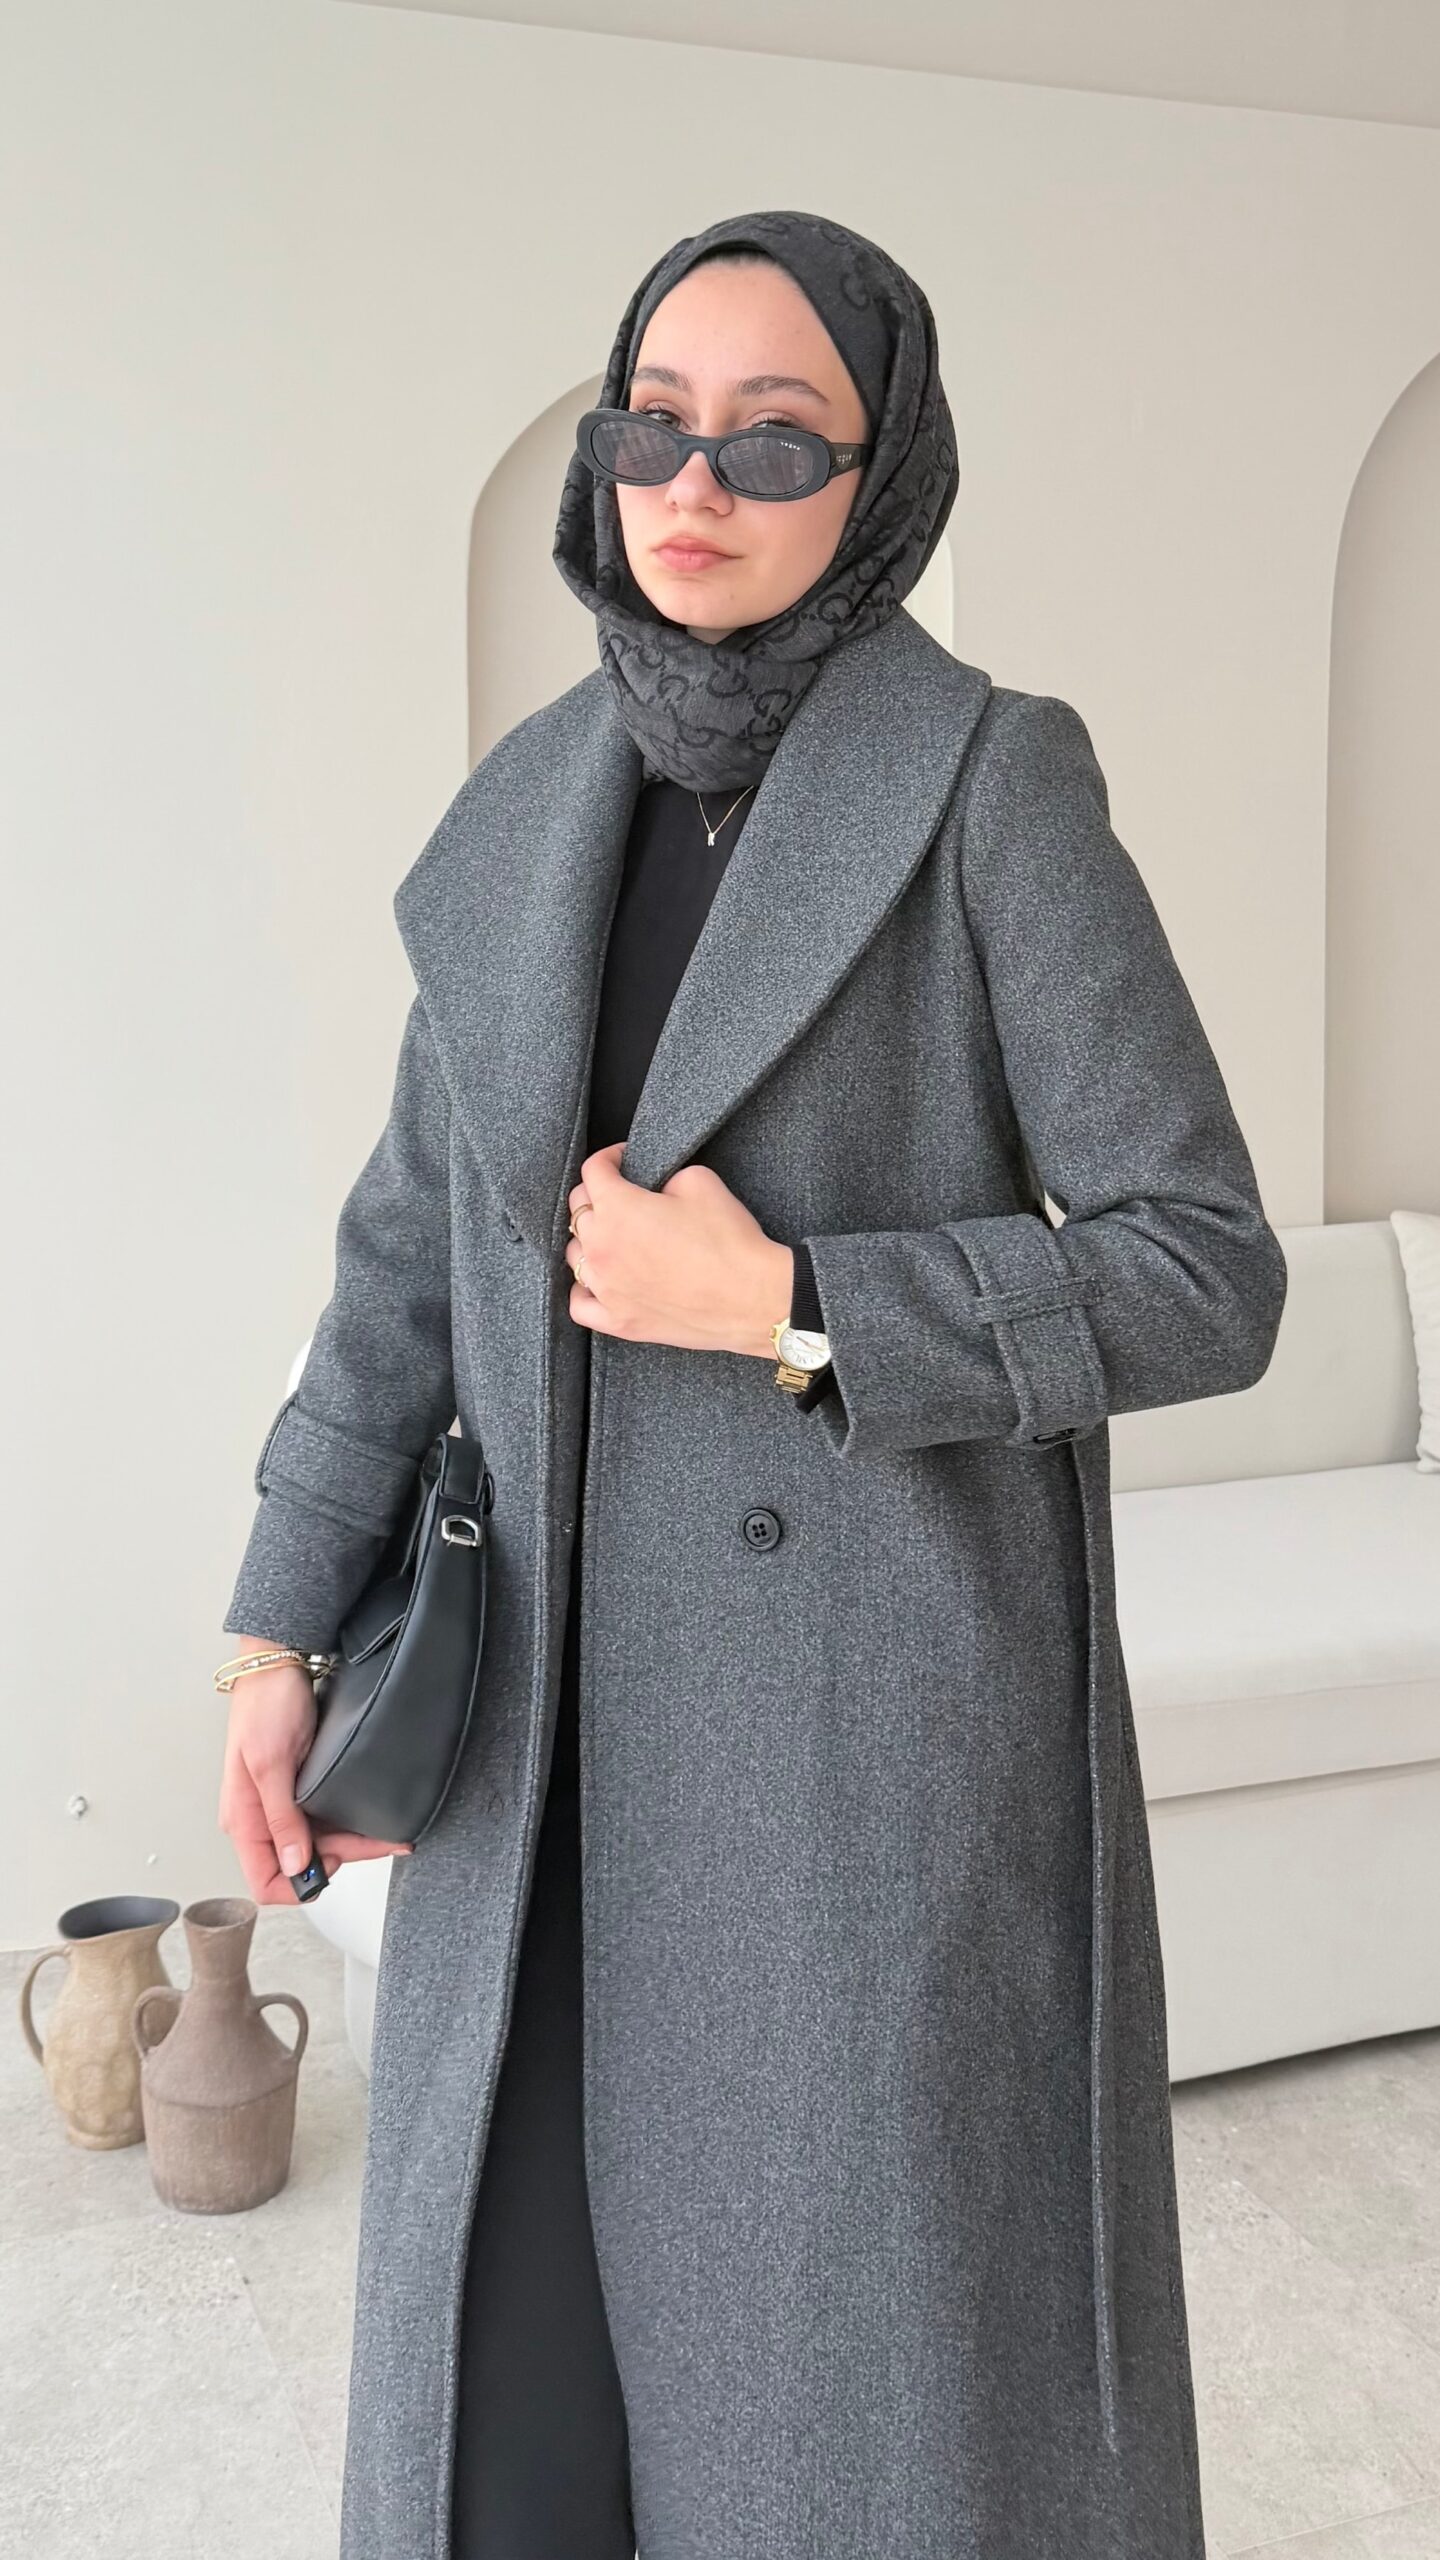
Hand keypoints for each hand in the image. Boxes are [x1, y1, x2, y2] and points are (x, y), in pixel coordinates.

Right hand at [217, 1653, 413, 1903]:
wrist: (279, 1664)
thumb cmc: (265, 1705)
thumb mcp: (271, 1764)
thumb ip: (281, 1818)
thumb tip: (295, 1865)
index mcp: (244, 1821)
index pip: (265, 1881)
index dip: (302, 1884)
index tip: (337, 1862)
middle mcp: (261, 1820)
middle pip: (300, 1866)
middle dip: (343, 1859)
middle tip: (381, 1841)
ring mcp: (282, 1806)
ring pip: (318, 1846)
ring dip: (353, 1844)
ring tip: (389, 1835)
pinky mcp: (301, 1790)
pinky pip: (326, 1822)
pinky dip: (350, 1825)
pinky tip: (372, 1820)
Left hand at [565, 1142, 792, 1359]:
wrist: (752, 1297)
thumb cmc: (729, 1241)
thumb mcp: (700, 1182)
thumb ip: (665, 1177)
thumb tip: (657, 1189)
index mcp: (617, 1209)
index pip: (592, 1171)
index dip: (609, 1157)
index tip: (621, 1159)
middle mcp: (601, 1249)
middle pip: (578, 1211)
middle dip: (597, 1194)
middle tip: (619, 1192)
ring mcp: (606, 1289)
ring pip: (575, 1256)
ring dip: (590, 1240)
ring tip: (612, 1235)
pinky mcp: (619, 1322)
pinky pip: (580, 1304)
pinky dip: (583, 1290)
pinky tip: (598, 1281)